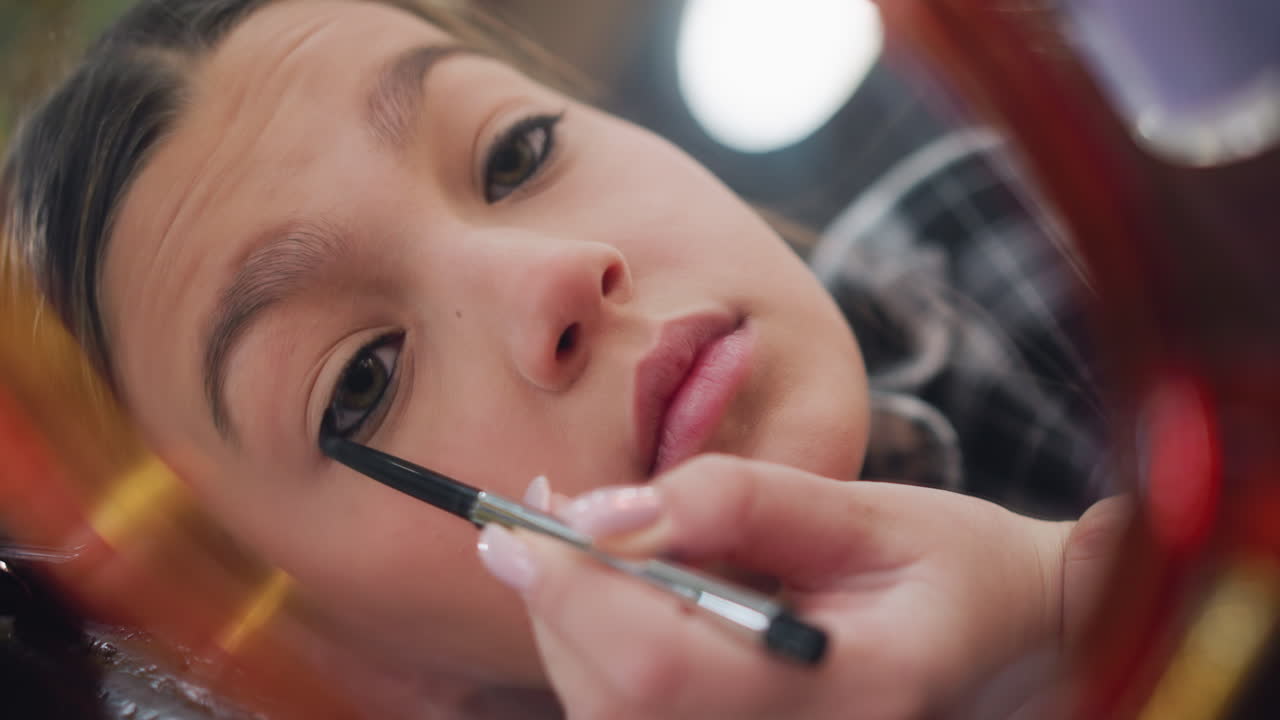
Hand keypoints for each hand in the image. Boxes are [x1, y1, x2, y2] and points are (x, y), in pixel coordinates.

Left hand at [478, 455, 1072, 719]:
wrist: (1011, 641)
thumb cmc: (950, 566)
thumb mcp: (861, 510)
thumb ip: (736, 502)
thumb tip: (602, 511)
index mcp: (844, 695)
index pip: (658, 669)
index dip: (575, 591)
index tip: (527, 514)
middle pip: (613, 699)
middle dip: (554, 599)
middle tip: (532, 511)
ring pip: (608, 713)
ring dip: (567, 623)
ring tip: (570, 537)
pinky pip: (630, 713)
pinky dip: (597, 649)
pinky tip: (609, 587)